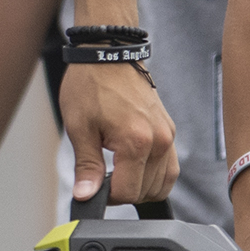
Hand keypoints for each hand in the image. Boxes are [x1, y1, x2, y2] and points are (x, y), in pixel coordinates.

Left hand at [56, 59, 176, 208]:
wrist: (108, 54)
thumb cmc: (91, 85)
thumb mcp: (79, 128)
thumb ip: (87, 166)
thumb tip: (86, 195)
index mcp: (137, 142)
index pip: (128, 192)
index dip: (107, 196)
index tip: (94, 186)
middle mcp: (159, 140)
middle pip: (147, 191)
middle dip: (123, 192)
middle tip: (102, 178)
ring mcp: (168, 135)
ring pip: (164, 183)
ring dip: (141, 187)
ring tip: (118, 173)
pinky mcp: (169, 129)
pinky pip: (170, 166)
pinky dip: (155, 175)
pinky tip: (134, 167)